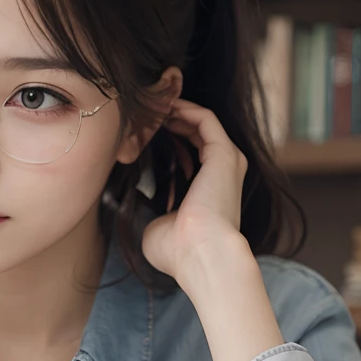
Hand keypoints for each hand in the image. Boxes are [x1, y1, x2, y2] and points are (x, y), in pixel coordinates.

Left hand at [141, 99, 249, 287]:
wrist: (200, 255)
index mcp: (211, 187)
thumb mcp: (156, 226)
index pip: (191, 151)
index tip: (140, 130)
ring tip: (148, 104)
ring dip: (175, 109)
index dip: (167, 137)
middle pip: (196, 131)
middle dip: (168, 118)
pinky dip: (184, 108)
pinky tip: (161, 107)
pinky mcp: (225, 153)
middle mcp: (223, 170)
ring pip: (201, 121)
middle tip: (141, 112)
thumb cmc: (177, 250)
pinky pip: (206, 118)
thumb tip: (133, 208)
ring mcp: (227, 160)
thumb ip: (150, 211)